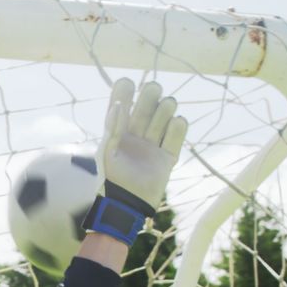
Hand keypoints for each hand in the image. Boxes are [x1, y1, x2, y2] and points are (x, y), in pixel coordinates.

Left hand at [83, 78, 186, 244]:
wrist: (129, 203)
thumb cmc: (113, 177)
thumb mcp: (108, 151)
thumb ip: (114, 128)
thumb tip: (117, 105)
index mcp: (118, 130)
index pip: (122, 103)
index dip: (125, 91)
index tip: (127, 83)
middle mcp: (136, 132)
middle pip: (147, 105)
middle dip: (150, 95)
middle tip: (153, 90)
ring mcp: (153, 142)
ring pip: (163, 115)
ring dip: (165, 108)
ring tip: (167, 107)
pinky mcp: (168, 155)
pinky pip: (177, 134)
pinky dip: (178, 126)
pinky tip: (176, 122)